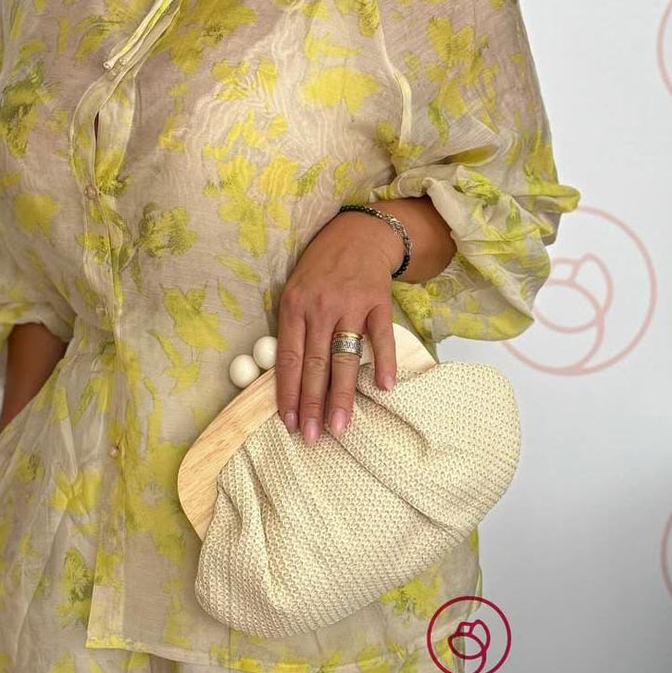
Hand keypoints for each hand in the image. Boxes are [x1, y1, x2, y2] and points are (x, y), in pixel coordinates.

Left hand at [275, 211, 400, 444]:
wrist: (356, 235)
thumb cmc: (320, 269)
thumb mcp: (294, 291)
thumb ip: (292, 329)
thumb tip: (287, 377)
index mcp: (294, 307)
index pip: (288, 358)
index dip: (288, 393)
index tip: (289, 422)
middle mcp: (320, 307)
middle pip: (314, 364)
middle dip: (312, 405)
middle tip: (311, 437)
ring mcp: (351, 305)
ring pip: (344, 358)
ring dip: (341, 396)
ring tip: (339, 427)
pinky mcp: (378, 302)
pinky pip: (381, 337)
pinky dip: (384, 363)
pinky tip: (384, 387)